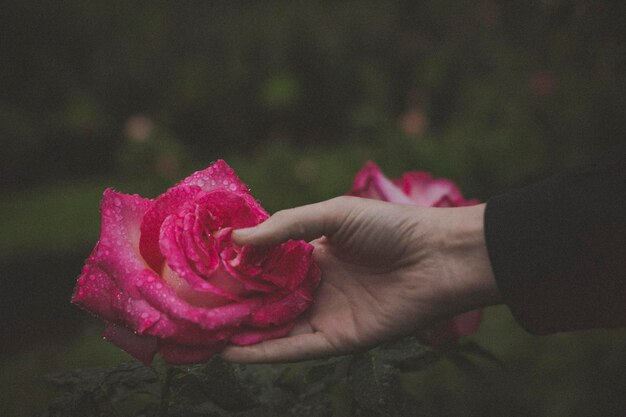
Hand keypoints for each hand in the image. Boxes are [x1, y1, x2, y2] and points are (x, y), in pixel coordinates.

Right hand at [221, 196, 499, 362]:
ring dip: (239, 332)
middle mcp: (314, 287)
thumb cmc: (388, 227)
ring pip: (273, 328)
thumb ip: (285, 227)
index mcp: (313, 255)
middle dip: (231, 303)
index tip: (200, 267)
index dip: (235, 266)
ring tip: (199, 333)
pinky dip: (263, 353)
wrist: (437, 257)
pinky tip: (230, 351)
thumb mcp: (332, 215)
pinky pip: (294, 349)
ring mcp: (324, 314)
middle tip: (190, 305)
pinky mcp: (337, 340)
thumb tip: (235, 239)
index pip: (264, 264)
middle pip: (264, 299)